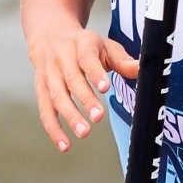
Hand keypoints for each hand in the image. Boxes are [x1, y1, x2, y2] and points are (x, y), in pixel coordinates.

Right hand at [29, 27, 137, 151]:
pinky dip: (54, 130)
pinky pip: (45, 112)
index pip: (88, 59)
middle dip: (85, 99)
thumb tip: (141, 69)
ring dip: (70, 116)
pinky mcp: (41, 90)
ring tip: (84, 132)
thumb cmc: (83, 45)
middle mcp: (62, 59)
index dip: (95, 74)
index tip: (105, 88)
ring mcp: (49, 76)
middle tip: (98, 117)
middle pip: (73, 80)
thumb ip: (123, 61)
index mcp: (81, 45)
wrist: (49, 37)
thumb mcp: (105, 46)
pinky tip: (65, 145)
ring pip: (57, 97)